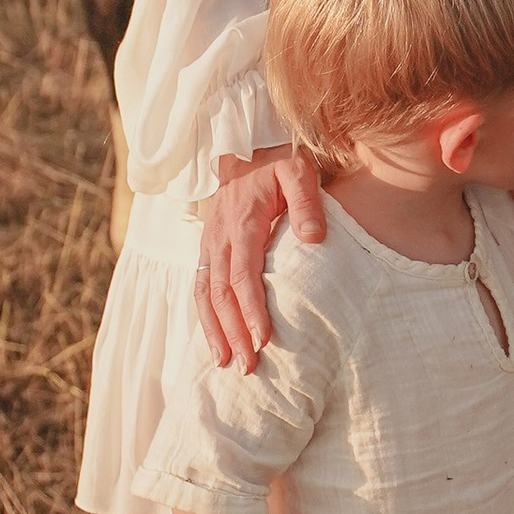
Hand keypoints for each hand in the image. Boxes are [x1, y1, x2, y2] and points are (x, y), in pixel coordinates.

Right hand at [195, 147, 327, 370]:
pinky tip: (215, 340)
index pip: (243, 274)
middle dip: (233, 332)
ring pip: (205, 294)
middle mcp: (220, 238)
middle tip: (248, 367)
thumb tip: (314, 239)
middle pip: (221, 294)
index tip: (262, 338)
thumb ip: (306, 203)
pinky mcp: (207, 248)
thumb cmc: (278, 162)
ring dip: (214, 331)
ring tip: (225, 364)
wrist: (247, 146)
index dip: (251, 309)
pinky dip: (205, 316)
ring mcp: (210, 243)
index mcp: (242, 223)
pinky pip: (200, 286)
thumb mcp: (298, 171)